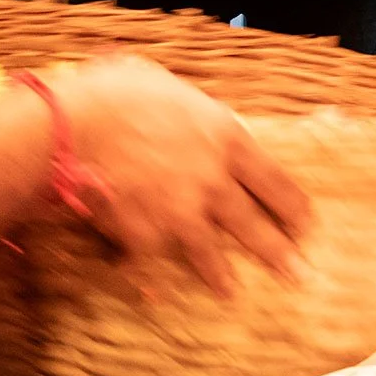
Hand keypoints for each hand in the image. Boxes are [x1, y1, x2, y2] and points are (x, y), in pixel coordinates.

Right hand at [57, 57, 312, 296]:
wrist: (70, 127)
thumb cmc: (111, 92)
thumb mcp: (159, 80)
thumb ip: (180, 102)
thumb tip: (174, 100)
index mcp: (223, 137)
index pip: (274, 180)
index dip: (292, 206)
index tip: (305, 224)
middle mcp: (212, 181)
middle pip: (255, 225)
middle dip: (279, 254)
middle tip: (298, 274)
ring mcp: (181, 214)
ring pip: (211, 253)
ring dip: (222, 276)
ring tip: (231, 293)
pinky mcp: (147, 237)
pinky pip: (152, 265)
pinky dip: (149, 281)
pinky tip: (153, 294)